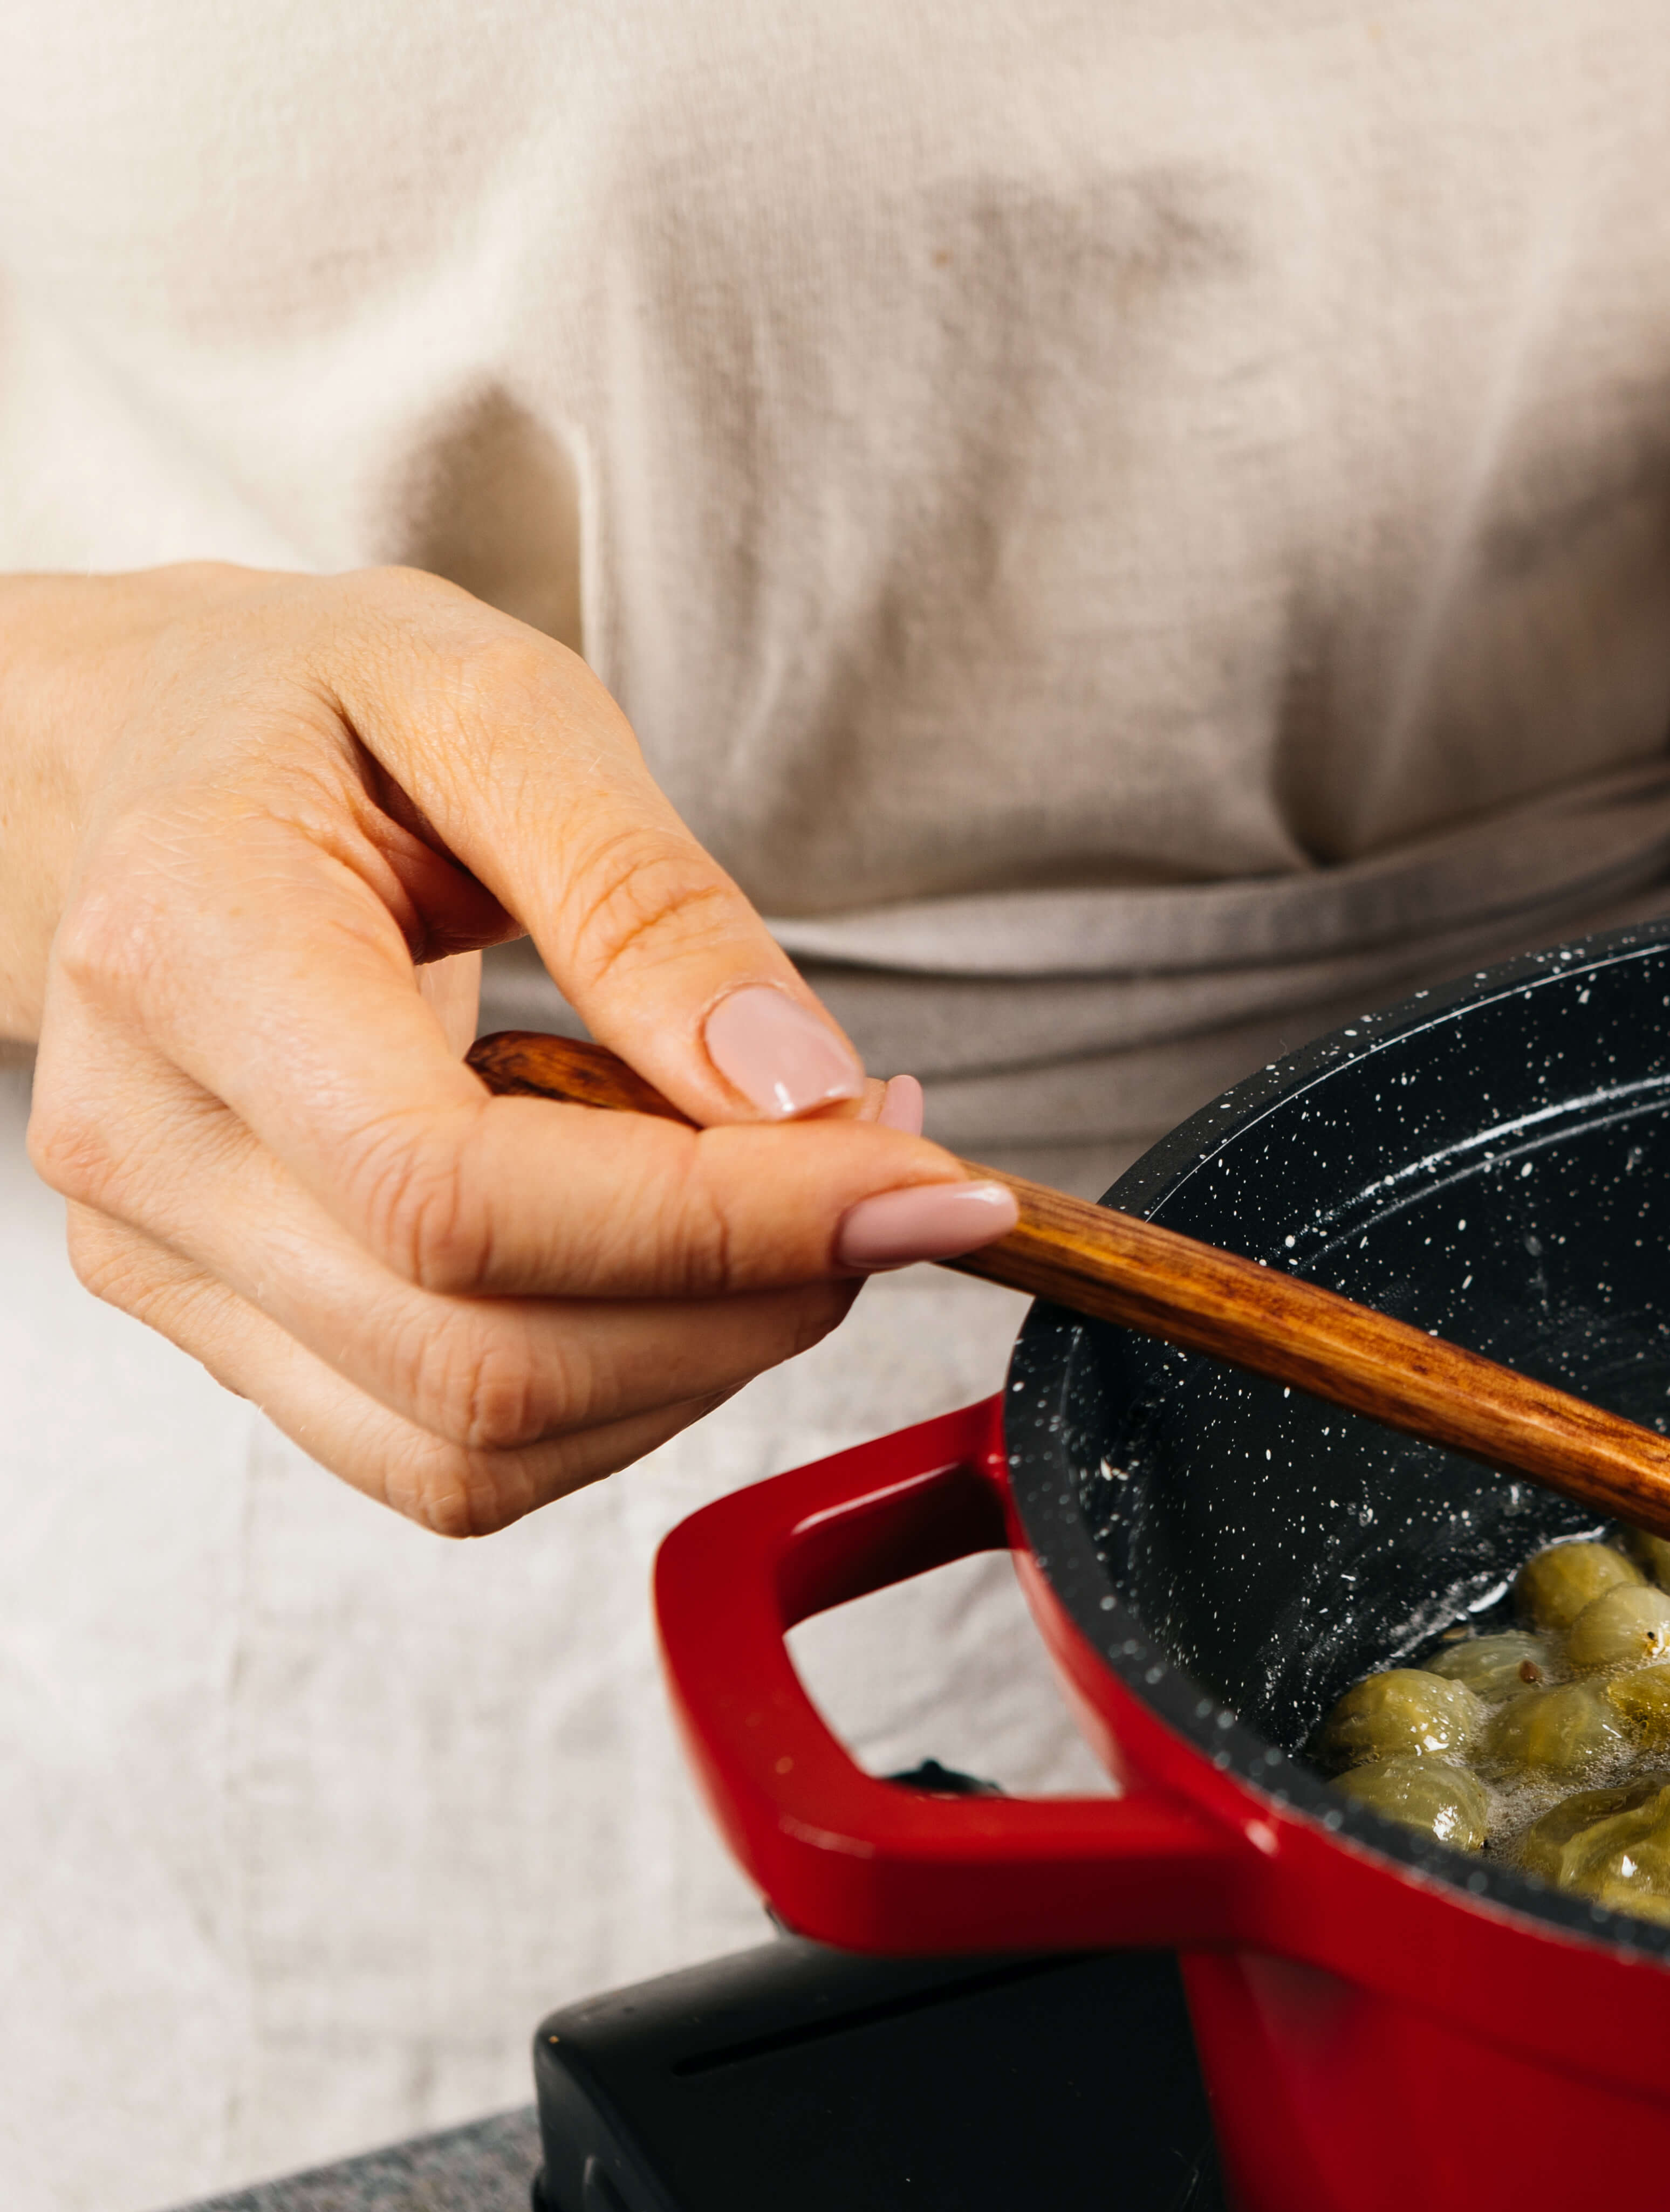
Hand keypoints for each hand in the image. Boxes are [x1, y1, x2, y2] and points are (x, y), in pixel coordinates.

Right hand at [7, 565, 1017, 1534]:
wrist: (155, 757)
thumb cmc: (316, 711)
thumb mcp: (498, 704)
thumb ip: (647, 897)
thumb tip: (796, 1091)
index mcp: (186, 951)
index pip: (454, 1194)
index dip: (722, 1225)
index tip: (928, 1183)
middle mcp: (144, 1143)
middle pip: (478, 1356)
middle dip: (751, 1301)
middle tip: (898, 1177)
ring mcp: (170, 1260)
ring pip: (474, 1445)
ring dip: (705, 1359)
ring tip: (802, 1202)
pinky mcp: (231, 1328)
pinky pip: (452, 1453)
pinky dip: (628, 1388)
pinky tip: (696, 1257)